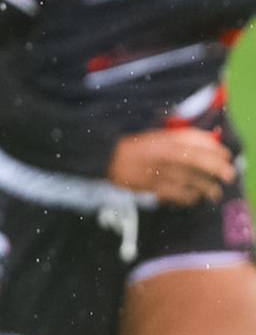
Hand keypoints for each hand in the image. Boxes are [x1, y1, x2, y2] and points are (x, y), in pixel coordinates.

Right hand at [107, 127, 236, 205]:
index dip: (217, 150)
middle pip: (202, 162)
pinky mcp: (155, 188)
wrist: (106, 159)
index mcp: (169, 139)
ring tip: (214, 193)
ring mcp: (163, 172)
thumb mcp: (156, 135)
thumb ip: (178, 139)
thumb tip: (205, 143)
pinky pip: (179, 195)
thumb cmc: (133, 146)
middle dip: (219, 170)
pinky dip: (190, 198)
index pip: (201, 143)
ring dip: (208, 188)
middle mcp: (169, 155)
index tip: (226, 156)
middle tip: (228, 176)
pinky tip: (193, 198)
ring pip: (193, 181)